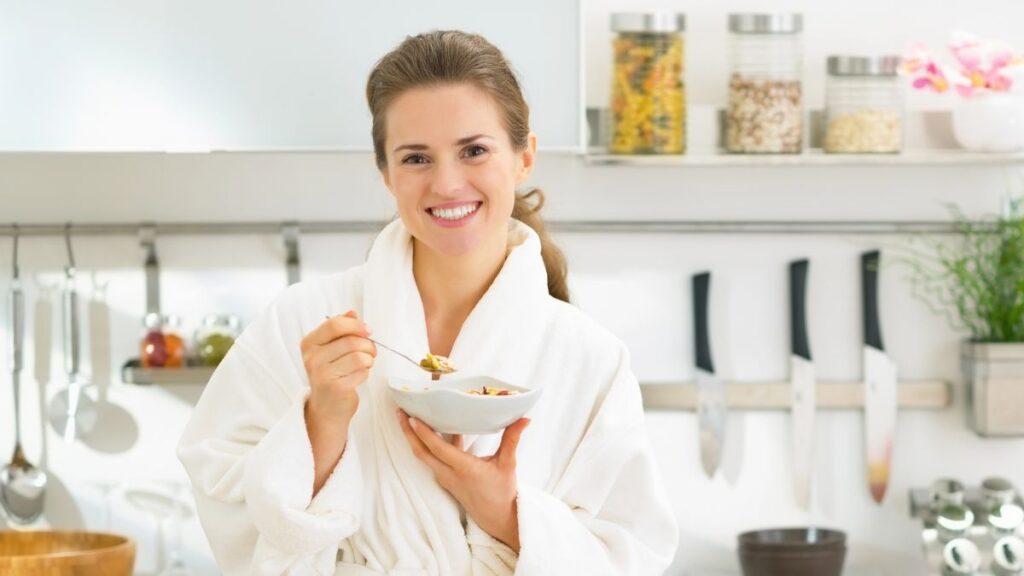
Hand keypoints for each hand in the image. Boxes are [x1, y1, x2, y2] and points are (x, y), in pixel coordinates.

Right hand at [301, 310, 375, 426]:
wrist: (326, 408)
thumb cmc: (332, 374)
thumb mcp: (331, 349)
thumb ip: (341, 329)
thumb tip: (353, 312)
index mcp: (309, 343)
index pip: (335, 324)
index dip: (356, 325)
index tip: (368, 330)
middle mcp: (312, 358)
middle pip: (352, 341)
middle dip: (368, 345)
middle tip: (370, 352)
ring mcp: (321, 374)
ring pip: (360, 356)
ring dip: (369, 359)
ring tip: (365, 364)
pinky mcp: (335, 388)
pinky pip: (362, 372)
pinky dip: (366, 373)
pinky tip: (358, 377)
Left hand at [398, 410, 529, 551]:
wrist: (497, 517)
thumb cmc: (502, 492)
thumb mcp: (508, 464)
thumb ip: (512, 439)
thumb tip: (524, 418)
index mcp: (463, 469)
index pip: (438, 448)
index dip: (423, 432)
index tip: (411, 417)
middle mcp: (449, 474)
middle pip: (421, 452)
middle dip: (408, 432)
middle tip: (400, 412)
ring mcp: (446, 478)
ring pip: (425, 456)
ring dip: (415, 438)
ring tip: (409, 417)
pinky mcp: (447, 479)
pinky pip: (433, 459)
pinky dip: (429, 444)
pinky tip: (436, 427)